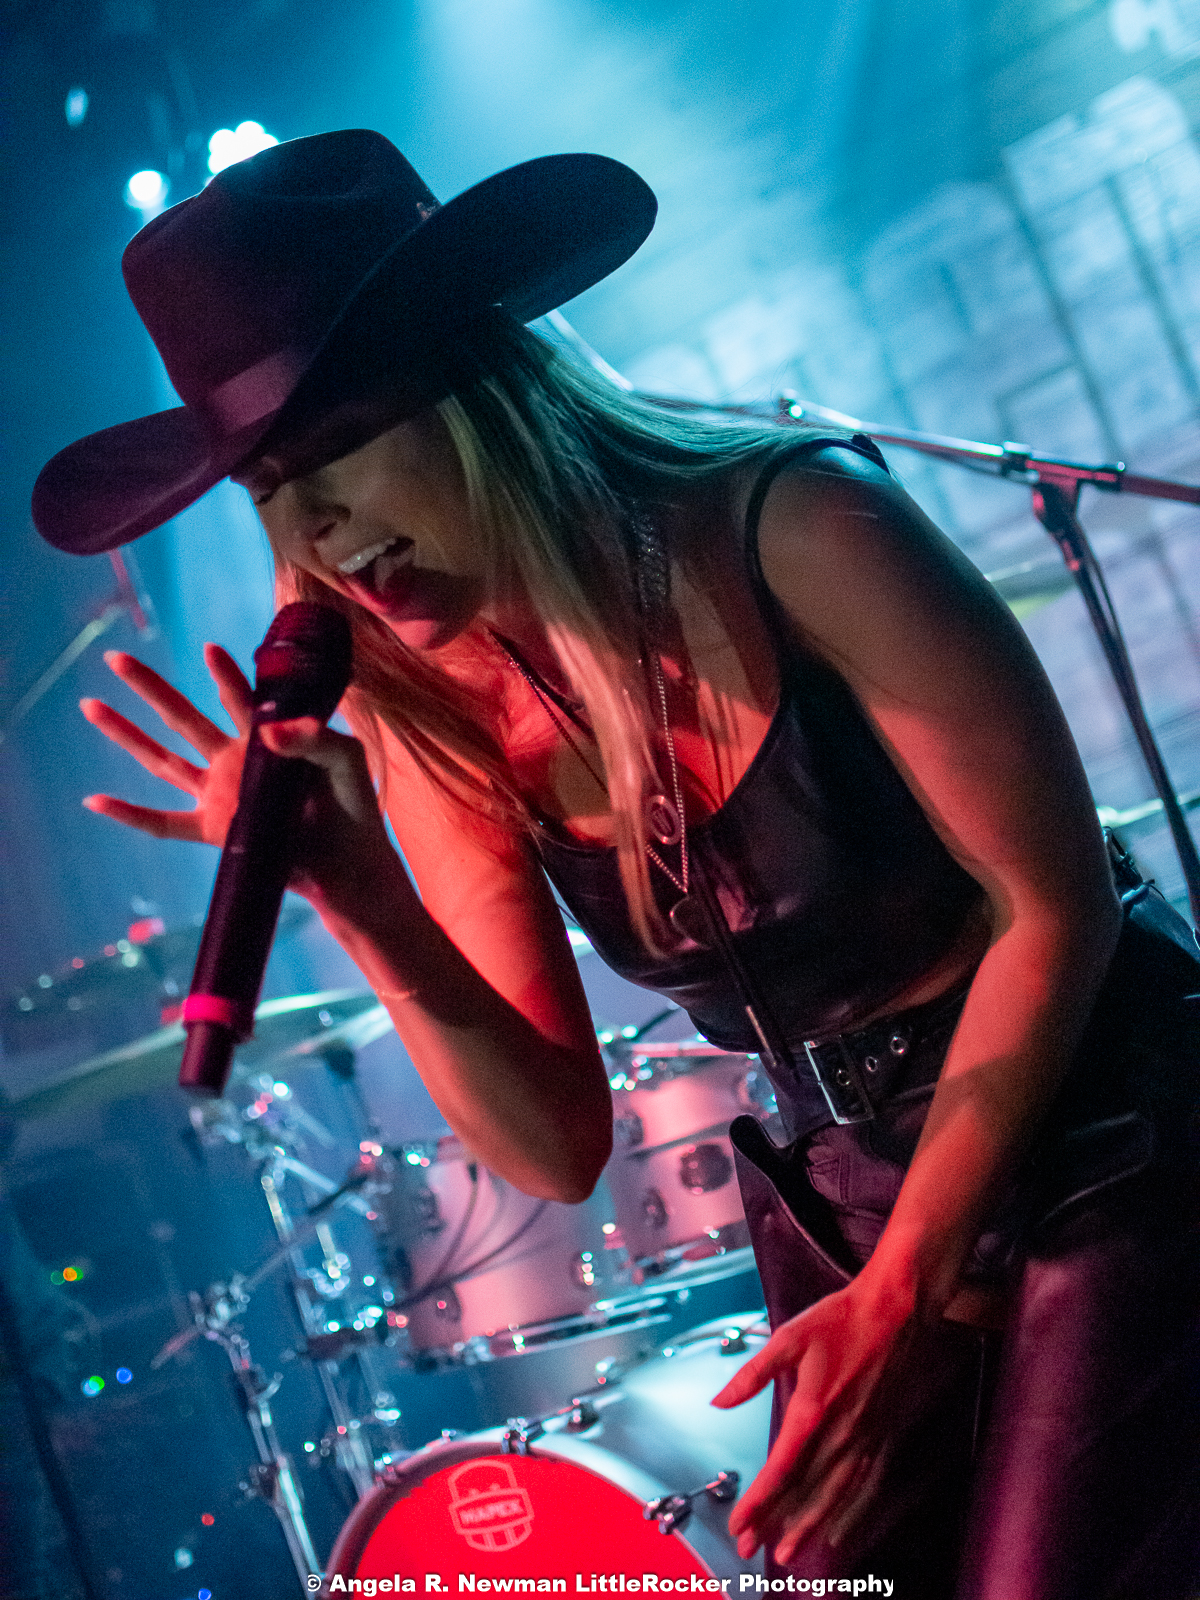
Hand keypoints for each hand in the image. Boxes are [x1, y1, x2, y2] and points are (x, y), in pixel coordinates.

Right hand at [81, 646, 403, 915]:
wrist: (349, 864)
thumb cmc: (354, 809)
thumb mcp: (347, 763)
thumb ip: (317, 739)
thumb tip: (268, 732)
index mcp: (267, 741)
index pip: (240, 700)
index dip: (226, 676)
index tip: (210, 649)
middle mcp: (236, 763)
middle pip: (182, 718)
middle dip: (149, 688)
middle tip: (114, 658)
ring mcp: (220, 796)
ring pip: (162, 759)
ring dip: (126, 734)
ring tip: (90, 704)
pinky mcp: (214, 831)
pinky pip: (162, 823)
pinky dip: (128, 813)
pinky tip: (94, 800)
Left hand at [711, 1274, 926, 1565]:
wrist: (894, 1310)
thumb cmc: (840, 1319)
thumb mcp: (788, 1338)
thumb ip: (752, 1374)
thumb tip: (719, 1401)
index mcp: (813, 1409)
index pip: (780, 1469)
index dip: (758, 1502)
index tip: (738, 1524)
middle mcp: (840, 1432)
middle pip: (804, 1491)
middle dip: (775, 1523)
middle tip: (749, 1548)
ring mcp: (863, 1436)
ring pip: (834, 1495)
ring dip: (808, 1526)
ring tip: (786, 1553)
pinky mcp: (880, 1434)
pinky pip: (861, 1484)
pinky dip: (846, 1512)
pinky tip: (835, 1529)